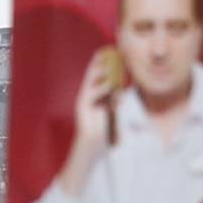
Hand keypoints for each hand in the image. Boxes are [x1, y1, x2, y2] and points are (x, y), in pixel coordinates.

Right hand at [58, 52, 116, 193]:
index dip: (108, 63)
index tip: (118, 52)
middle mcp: (87, 96)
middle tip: (114, 49)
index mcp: (95, 96)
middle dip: (103, 62)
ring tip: (112, 60)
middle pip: (94, 74)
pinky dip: (101, 89)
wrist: (90, 152)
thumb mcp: (112, 116)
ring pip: (91, 81)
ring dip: (101, 71)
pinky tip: (111, 85)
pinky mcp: (81, 109)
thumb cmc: (101, 136)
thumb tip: (121, 93)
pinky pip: (91, 95)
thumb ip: (115, 104)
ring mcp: (83, 102)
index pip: (101, 75)